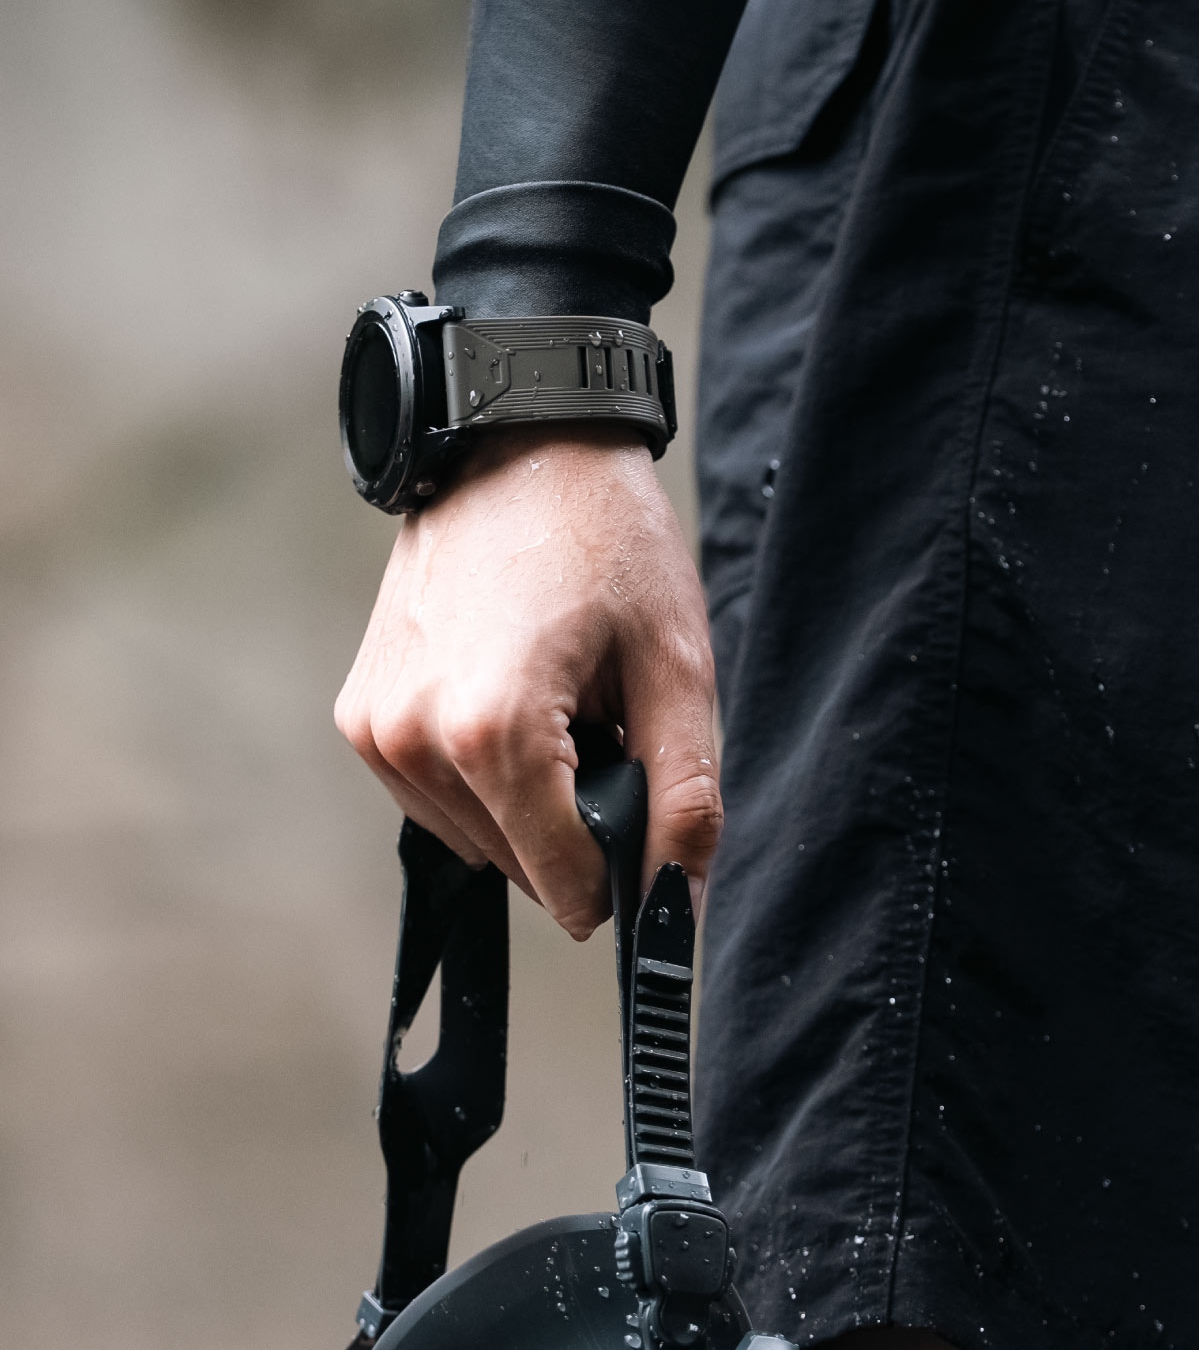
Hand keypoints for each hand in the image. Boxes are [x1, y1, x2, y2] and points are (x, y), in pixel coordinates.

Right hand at [335, 423, 721, 939]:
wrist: (518, 441)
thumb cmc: (606, 538)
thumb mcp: (675, 667)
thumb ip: (685, 800)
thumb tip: (680, 908)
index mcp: (492, 733)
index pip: (566, 886)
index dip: (624, 869)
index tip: (647, 811)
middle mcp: (413, 741)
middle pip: (522, 868)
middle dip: (577, 825)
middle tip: (603, 722)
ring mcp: (376, 731)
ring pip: (478, 841)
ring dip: (530, 804)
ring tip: (557, 702)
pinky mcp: (361, 718)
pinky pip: (438, 800)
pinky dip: (485, 780)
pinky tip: (510, 700)